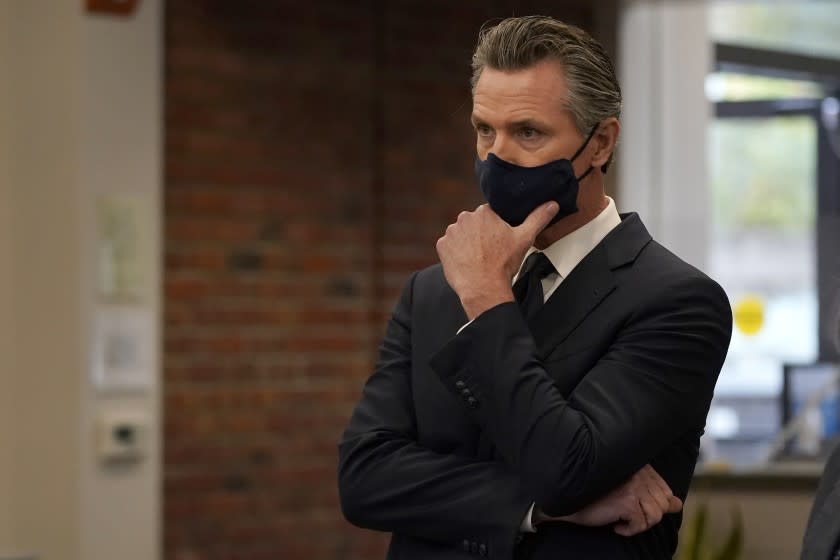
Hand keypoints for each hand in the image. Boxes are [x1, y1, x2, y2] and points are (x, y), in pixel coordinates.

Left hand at [435, 202, 558, 319]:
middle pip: (474, 224)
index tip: (499, 242)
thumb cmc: (503, 264)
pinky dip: (455, 253)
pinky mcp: (442, 246)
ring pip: (461, 234)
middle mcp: (465, 218)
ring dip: (467, 243)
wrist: (483, 287)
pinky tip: (466, 262)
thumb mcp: (524, 239)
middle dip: (480, 235)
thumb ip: (538, 218)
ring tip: (478, 258)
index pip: (489, 215)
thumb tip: (552, 204)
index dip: (495, 229)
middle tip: (489, 252)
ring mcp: (451, 232)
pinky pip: (449, 246)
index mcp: (484, 212)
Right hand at [534, 465, 681, 536]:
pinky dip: (629, 530)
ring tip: (621, 519)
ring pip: (654, 516)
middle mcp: (639, 472)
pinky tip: (616, 525)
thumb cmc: (596, 494)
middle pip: (662, 505)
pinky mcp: (627, 500)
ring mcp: (634, 485)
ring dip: (638, 524)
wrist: (570, 501)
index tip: (634, 507)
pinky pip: (641, 524)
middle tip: (627, 515)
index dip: (653, 505)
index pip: (665, 491)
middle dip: (647, 516)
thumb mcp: (628, 492)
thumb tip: (677, 503)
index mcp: (640, 465)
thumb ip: (654, 494)